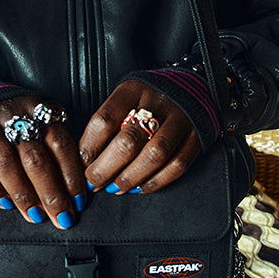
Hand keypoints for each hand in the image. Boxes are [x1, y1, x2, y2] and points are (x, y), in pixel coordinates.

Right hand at [0, 96, 86, 227]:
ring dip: (23, 195)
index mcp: (37, 109)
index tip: (78, 202)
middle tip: (60, 217)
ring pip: (6, 164)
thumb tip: (73, 188)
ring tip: (35, 215)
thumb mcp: (37, 119)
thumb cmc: (11, 116)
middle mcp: (12, 115)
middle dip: (50, 193)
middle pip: (34, 158)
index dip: (71, 176)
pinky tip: (4, 204)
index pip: (60, 144)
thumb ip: (53, 145)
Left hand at [78, 80, 199, 193]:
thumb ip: (107, 124)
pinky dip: (156, 182)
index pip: (105, 120)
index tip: (82, 165)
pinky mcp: (197, 136)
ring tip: (116, 188)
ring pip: (154, 155)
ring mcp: (180, 119)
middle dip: (106, 169)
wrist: (191, 89)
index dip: (90, 147)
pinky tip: (140, 188)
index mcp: (133, 90)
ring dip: (131, 178)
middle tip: (95, 183)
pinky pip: (177, 165)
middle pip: (128, 141)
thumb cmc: (148, 100)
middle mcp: (157, 102)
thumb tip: (84, 161)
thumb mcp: (125, 99)